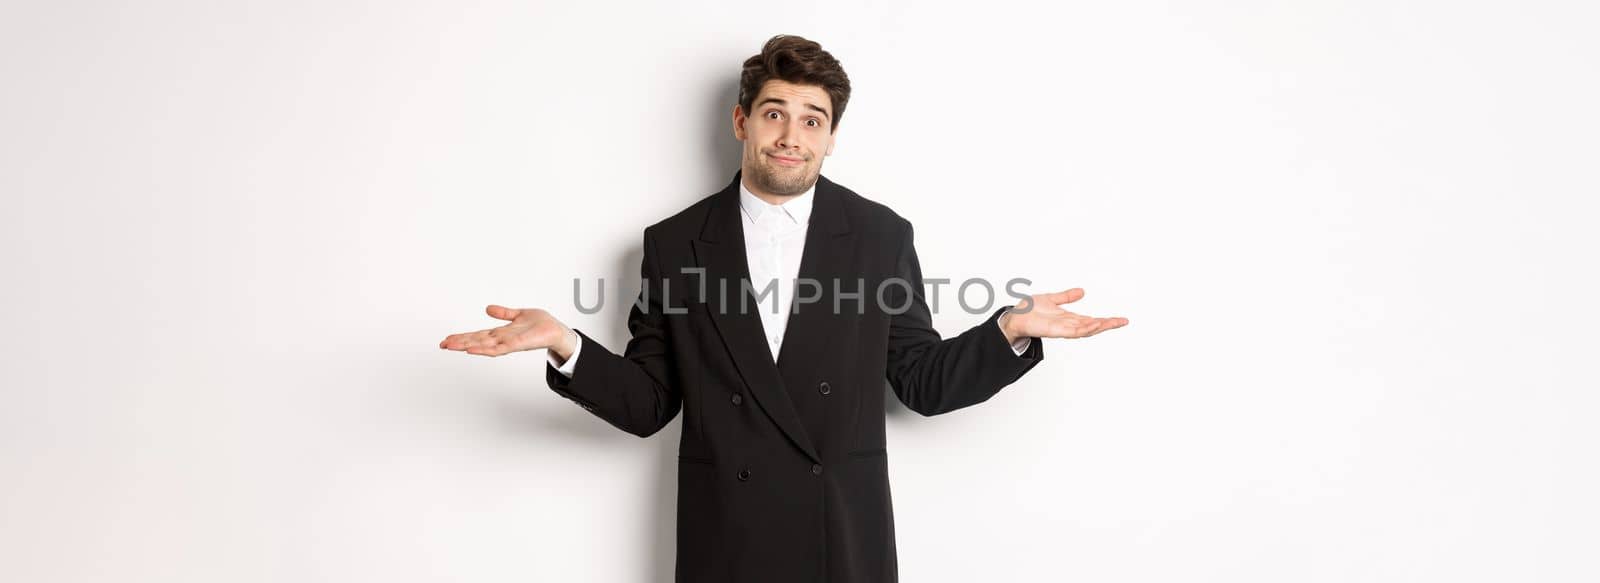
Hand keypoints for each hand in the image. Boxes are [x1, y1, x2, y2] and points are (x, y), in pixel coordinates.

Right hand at [439, 304, 576, 358]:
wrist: (557, 331)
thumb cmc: (540, 324)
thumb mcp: (518, 314)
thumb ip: (503, 313)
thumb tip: (488, 308)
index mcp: (501, 332)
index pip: (477, 334)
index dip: (462, 336)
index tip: (447, 338)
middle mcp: (502, 339)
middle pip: (476, 340)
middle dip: (459, 342)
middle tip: (442, 344)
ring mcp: (508, 342)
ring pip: (483, 345)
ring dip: (466, 345)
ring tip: (451, 346)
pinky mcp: (517, 344)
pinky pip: (498, 348)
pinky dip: (485, 349)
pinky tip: (472, 349)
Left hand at [1000, 288, 1127, 343]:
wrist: (1014, 316)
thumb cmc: (1030, 311)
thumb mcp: (1052, 299)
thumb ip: (1066, 297)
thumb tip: (1082, 291)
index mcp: (1069, 319)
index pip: (1092, 320)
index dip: (1106, 320)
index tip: (1120, 319)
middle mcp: (1068, 325)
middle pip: (1092, 326)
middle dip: (1108, 324)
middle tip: (1123, 321)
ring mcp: (1062, 329)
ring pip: (1085, 330)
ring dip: (1098, 326)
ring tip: (1111, 322)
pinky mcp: (1055, 331)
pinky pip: (1072, 331)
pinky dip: (1084, 328)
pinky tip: (1093, 324)